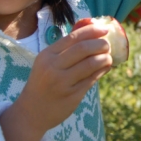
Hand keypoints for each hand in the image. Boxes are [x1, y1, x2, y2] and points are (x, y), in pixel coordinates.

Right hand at [0, 24, 111, 140]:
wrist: (31, 111)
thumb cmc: (43, 81)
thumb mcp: (47, 61)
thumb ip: (66, 47)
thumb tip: (93, 31)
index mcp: (47, 54)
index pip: (73, 37)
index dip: (92, 31)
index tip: (104, 29)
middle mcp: (53, 67)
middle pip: (83, 48)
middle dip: (100, 44)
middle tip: (108, 45)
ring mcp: (62, 82)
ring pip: (91, 64)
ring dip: (104, 58)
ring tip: (108, 57)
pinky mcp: (72, 95)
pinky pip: (92, 79)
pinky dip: (102, 71)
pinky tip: (105, 68)